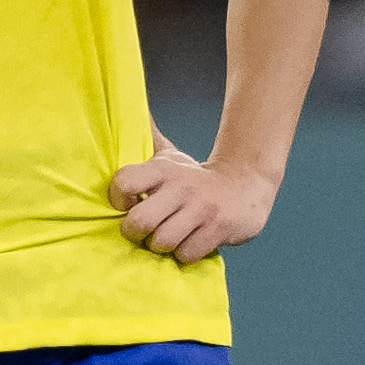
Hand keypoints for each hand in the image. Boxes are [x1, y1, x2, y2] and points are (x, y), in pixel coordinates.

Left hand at [109, 146, 276, 261]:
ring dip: (162, 246)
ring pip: (162, 242)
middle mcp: (180, 187)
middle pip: (139, 222)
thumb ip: (148, 139)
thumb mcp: (172, 157)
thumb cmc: (197, 178)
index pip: (123, 181)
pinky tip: (190, 241)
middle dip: (136, 233)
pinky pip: (186, 254)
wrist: (247, 184)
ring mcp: (200, 209)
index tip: (128, 204)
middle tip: (144, 231)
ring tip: (169, 237)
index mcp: (163, 169)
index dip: (118, 199)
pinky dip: (184, 254)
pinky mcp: (217, 229)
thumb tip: (132, 109)